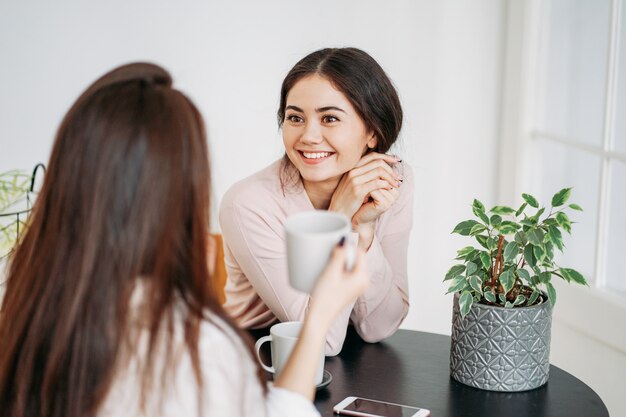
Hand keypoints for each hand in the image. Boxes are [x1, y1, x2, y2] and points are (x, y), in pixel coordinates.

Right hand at [275, 241, 367, 399]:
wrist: (318, 319)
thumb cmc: (325, 299)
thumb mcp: (331, 272)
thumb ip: (339, 255)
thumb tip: (344, 239)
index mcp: (363, 277)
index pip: (359, 252)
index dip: (348, 245)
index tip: (335, 241)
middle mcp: (362, 282)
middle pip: (355, 258)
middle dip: (342, 252)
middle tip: (328, 251)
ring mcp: (355, 287)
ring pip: (349, 265)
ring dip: (338, 260)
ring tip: (326, 260)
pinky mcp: (348, 290)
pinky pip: (345, 273)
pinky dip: (337, 268)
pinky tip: (327, 268)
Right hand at [328, 153, 400, 226]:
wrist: (338, 212)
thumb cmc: (347, 198)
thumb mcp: (353, 182)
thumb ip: (363, 173)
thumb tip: (380, 167)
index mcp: (352, 167)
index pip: (373, 156)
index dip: (386, 157)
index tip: (396, 161)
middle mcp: (353, 171)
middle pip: (378, 162)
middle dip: (391, 169)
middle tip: (398, 177)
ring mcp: (355, 180)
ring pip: (379, 171)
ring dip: (391, 177)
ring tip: (396, 184)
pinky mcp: (358, 190)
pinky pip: (377, 183)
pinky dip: (386, 184)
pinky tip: (389, 188)